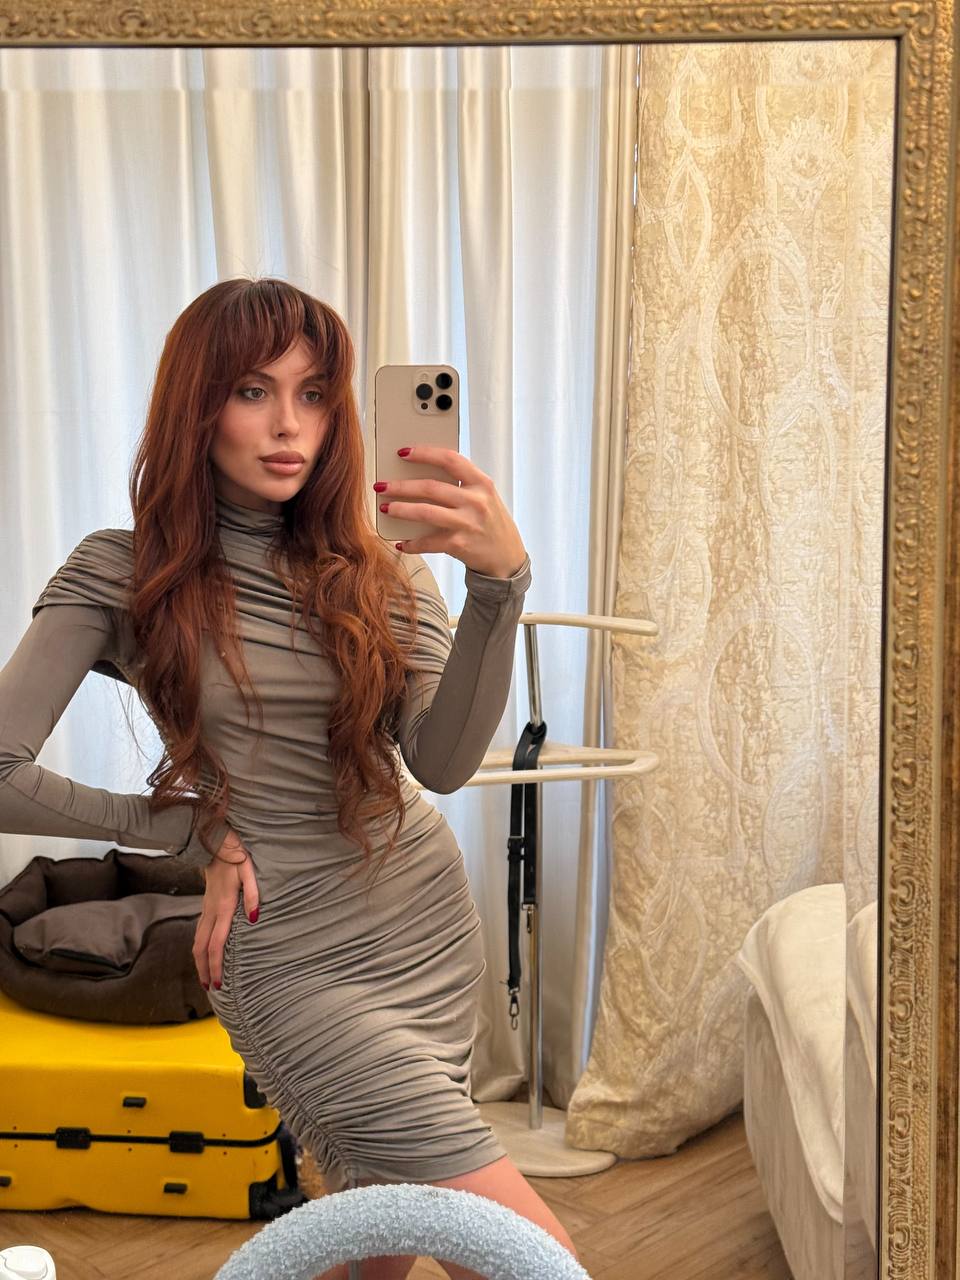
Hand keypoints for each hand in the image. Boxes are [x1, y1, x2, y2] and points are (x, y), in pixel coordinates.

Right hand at [192, 827, 259, 990]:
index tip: (217, 983)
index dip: (216, 965)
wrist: (216, 843)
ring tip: (205, 976)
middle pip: (201, 948)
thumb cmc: (236, 856)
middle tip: (209, 988)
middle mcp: (211, 911)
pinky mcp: (206, 904)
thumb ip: (253, 895)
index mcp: (223, 907)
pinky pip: (199, 931)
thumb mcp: (249, 872)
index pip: (216, 944)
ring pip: (197, 940)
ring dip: (199, 961)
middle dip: (204, 970)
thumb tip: (255, 918)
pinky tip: (204, 952)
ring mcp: (206, 908)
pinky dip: (200, 947)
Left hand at [375, 446, 526, 577]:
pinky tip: (401, 543)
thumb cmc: (491, 523)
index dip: (424, 453)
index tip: (402, 452)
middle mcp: (476, 501)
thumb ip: (462, 484)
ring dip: (401, 509)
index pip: (450, 459)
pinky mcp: (460, 545)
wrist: (507, 557)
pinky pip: (428, 542)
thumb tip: (421, 473)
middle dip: (401, 486)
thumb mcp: (484, 497)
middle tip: (382, 485)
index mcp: (482, 483)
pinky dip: (412, 543)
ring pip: (426, 512)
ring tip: (385, 508)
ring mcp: (468, 523)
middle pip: (431, 487)